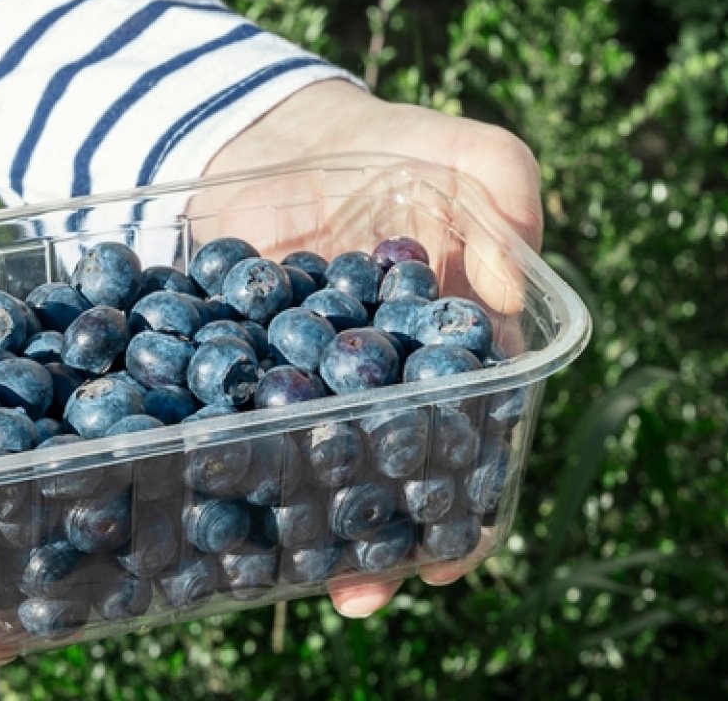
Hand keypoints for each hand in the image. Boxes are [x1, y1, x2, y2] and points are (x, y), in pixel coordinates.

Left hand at [206, 79, 542, 617]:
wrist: (285, 135)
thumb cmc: (399, 146)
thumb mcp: (471, 152)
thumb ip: (507, 191)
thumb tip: (511, 281)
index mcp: (456, 353)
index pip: (475, 437)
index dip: (468, 498)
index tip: (453, 551)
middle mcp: (385, 385)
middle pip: (390, 473)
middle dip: (382, 538)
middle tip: (365, 592)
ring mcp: (310, 386)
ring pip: (314, 463)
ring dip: (307, 520)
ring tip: (295, 573)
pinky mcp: (240, 369)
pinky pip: (236, 420)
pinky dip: (228, 456)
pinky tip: (215, 494)